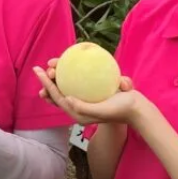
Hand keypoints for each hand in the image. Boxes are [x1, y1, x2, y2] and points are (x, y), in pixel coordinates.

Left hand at [32, 60, 149, 127]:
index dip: (46, 84)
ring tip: (53, 64)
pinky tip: (69, 64)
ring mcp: (85, 100)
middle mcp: (79, 108)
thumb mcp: (103, 110)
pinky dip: (70, 74)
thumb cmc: (121, 109)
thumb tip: (67, 99)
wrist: (138, 109)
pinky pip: (77, 82)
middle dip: (48, 80)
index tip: (39, 70)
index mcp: (77, 114)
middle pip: (58, 92)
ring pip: (66, 87)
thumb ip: (84, 107)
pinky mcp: (92, 94)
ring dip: (58, 76)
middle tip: (48, 67)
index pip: (57, 97)